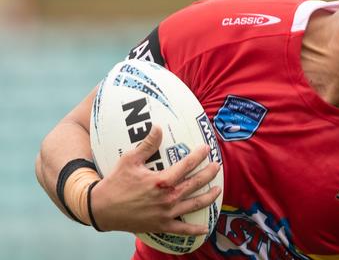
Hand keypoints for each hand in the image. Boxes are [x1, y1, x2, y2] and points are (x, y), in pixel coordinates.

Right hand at [91, 126, 221, 234]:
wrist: (102, 209)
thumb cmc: (115, 183)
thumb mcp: (130, 160)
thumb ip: (147, 144)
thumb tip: (159, 127)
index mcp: (161, 180)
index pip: (186, 165)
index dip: (199, 155)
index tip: (206, 149)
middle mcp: (168, 197)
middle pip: (196, 183)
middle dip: (209, 174)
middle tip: (217, 166)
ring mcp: (166, 213)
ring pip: (195, 204)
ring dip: (208, 197)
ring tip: (218, 190)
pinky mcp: (162, 225)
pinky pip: (182, 230)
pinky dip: (195, 230)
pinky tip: (205, 228)